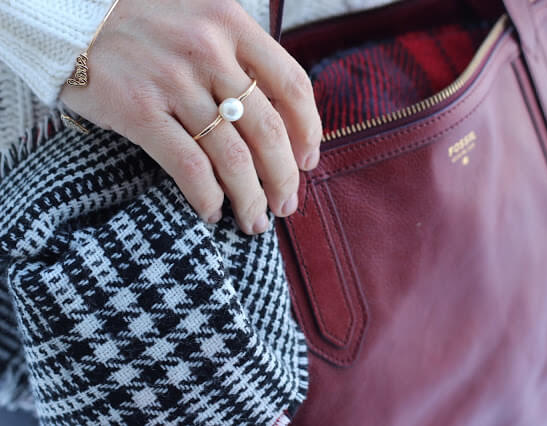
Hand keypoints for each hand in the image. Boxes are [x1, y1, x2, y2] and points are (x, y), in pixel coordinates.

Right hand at [60, 0, 321, 234]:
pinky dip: (207, 197)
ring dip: (250, 198)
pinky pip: (188, 166)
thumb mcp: (200, 18)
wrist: (68, 14)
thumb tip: (277, 116)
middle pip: (268, 130)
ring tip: (254, 221)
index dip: (308, 131)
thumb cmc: (143, 22)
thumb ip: (239, 56)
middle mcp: (208, 51)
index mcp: (231, 24)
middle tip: (286, 205)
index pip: (292, 85)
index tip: (308, 162)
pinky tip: (212, 212)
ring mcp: (173, 81)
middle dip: (284, 177)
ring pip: (232, 156)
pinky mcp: (138, 110)